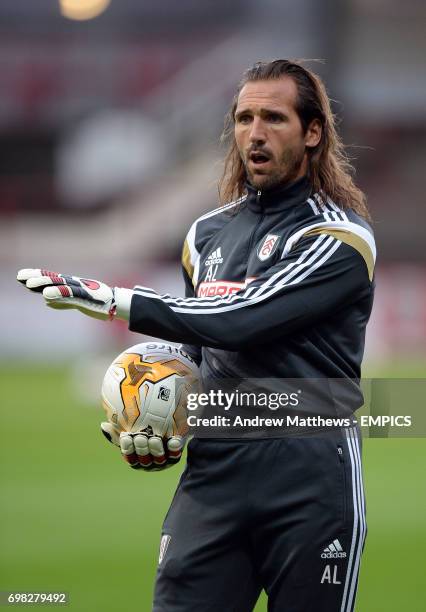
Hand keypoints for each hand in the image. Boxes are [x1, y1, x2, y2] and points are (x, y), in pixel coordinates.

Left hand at [17, 268, 131, 319]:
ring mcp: (80, 290)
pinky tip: (47, 297)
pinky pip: (70, 296)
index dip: (37, 275)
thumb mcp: (78, 302)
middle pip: (52, 279)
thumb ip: (62, 302)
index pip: (51, 278)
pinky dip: (58, 295)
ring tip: (29, 285)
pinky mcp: (86, 299)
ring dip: (44, 284)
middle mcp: (75, 284)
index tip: (21, 274)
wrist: (118, 304)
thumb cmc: (99, 302)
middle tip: (19, 277)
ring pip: (59, 285)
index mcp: (72, 285)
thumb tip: (46, 302)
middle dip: (36, 278)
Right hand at [101, 422, 184, 470]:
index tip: (126, 436)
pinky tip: (173, 440)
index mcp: (135, 458)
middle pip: (143, 459)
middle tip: (141, 436)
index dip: (128, 448)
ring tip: (155, 438)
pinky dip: (174, 449)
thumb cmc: (145, 428)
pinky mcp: (175, 456)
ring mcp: (162, 461)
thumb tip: (103, 426)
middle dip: (141, 448)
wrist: (168, 425)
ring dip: (156, 449)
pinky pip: (175, 454)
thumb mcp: (132, 428)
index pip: (129, 456)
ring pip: (158, 459)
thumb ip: (118, 429)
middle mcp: (148, 463)